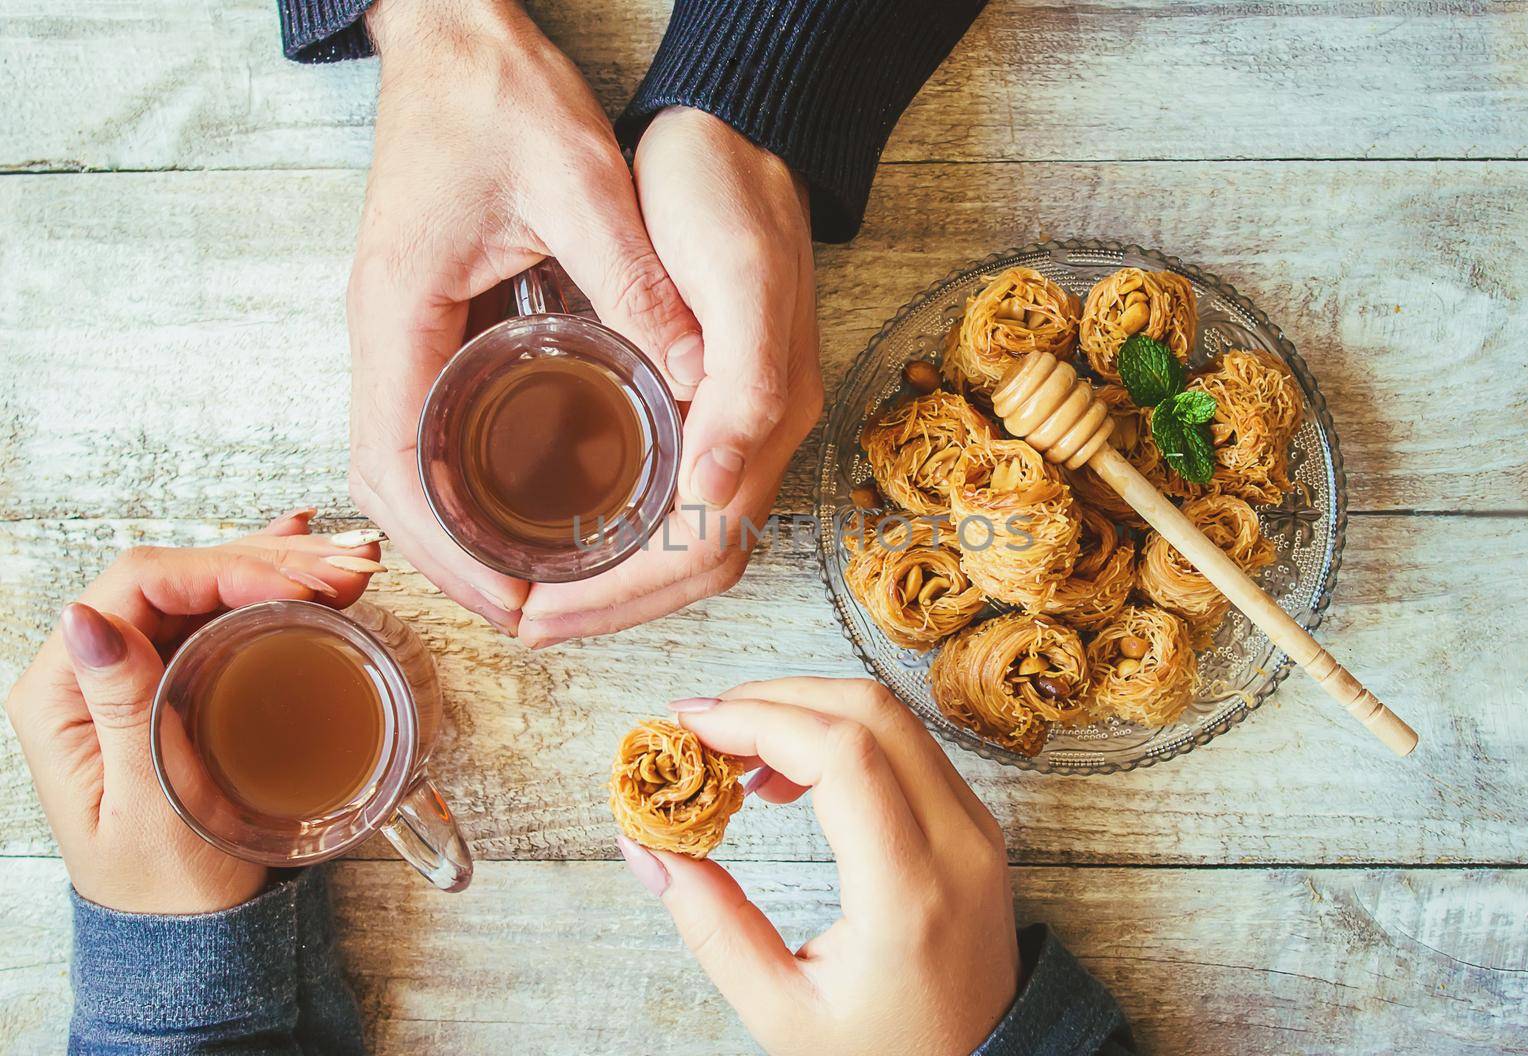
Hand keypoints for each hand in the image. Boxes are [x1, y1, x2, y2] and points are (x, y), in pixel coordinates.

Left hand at [2, 512, 380, 913]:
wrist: (188, 932)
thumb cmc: (164, 882)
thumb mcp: (145, 801)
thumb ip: (120, 707)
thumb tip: (85, 617)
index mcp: (62, 692)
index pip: (140, 587)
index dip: (224, 567)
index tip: (301, 586)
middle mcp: (91, 670)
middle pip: (180, 575)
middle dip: (269, 560)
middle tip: (349, 567)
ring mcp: (136, 671)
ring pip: (208, 585)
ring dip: (282, 564)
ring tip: (350, 561)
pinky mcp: (175, 680)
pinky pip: (219, 609)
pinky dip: (268, 579)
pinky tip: (303, 550)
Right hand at [348, 0, 701, 633]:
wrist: (452, 37)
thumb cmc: (498, 95)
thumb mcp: (579, 179)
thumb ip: (634, 278)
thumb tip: (698, 377)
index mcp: (399, 311)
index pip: (399, 468)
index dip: (453, 553)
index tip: (518, 602)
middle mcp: (379, 335)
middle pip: (389, 488)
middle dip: (453, 565)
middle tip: (531, 613)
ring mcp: (392, 332)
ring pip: (399, 466)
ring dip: (451, 534)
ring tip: (526, 580)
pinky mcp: (418, 322)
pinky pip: (421, 427)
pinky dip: (455, 485)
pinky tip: (512, 505)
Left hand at [517, 108, 822, 643]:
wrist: (735, 129)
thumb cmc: (726, 192)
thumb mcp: (738, 275)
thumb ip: (748, 387)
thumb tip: (718, 491)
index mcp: (767, 415)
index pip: (704, 548)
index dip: (622, 595)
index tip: (541, 610)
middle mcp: (758, 434)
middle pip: (696, 564)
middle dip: (610, 607)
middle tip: (525, 620)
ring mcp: (739, 422)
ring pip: (685, 542)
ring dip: (615, 582)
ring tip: (539, 594)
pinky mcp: (712, 402)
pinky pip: (674, 499)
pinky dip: (622, 534)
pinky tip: (573, 530)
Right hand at [617, 678, 1020, 1055]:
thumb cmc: (883, 1053)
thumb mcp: (781, 1012)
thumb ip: (711, 926)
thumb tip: (646, 846)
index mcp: (909, 893)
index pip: (842, 754)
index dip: (759, 719)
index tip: (690, 726)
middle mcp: (957, 844)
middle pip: (869, 710)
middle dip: (774, 698)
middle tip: (703, 727)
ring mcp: (977, 827)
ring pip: (892, 715)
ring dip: (807, 711)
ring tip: (738, 759)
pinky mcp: (976, 824)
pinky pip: (909, 745)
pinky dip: (843, 735)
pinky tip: (790, 778)